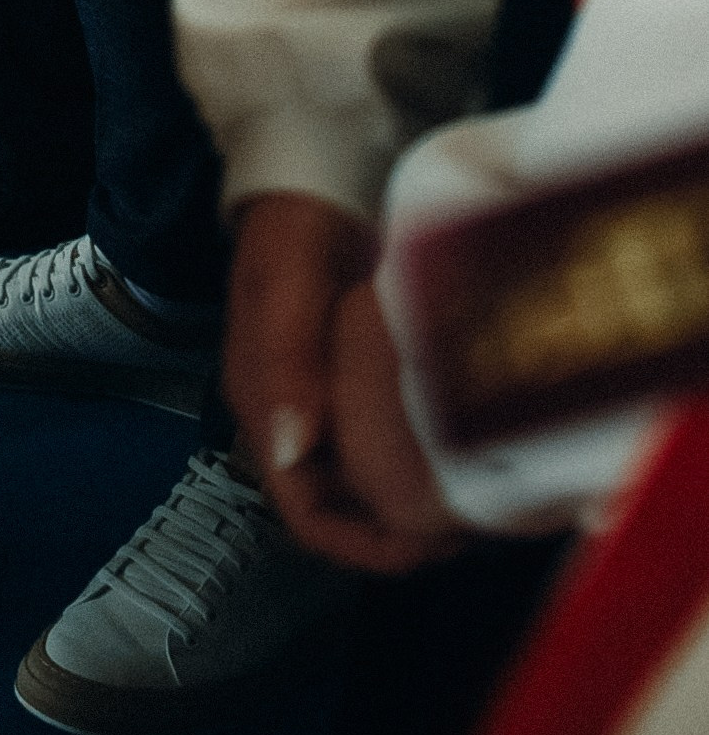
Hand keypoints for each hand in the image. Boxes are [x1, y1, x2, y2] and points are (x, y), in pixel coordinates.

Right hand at [228, 196, 461, 573]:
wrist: (309, 184)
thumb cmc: (290, 234)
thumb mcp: (285, 294)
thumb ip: (286, 364)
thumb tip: (292, 445)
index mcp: (265, 408)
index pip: (305, 513)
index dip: (361, 545)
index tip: (424, 550)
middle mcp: (290, 417)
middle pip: (338, 509)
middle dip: (395, 534)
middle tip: (463, 531)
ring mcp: (320, 402)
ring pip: (362, 483)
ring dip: (407, 504)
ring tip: (468, 501)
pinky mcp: (348, 383)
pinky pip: (378, 445)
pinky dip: (413, 462)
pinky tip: (453, 453)